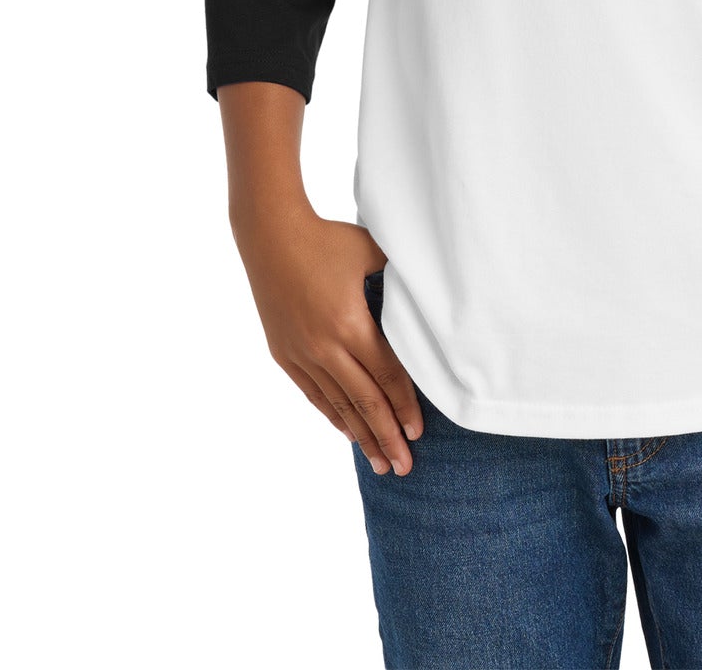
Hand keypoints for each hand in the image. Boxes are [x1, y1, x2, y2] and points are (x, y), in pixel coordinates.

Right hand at [234, 207, 423, 474]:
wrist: (270, 235)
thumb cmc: (327, 238)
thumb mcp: (370, 252)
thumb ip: (399, 275)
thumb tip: (431, 287)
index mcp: (351, 324)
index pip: (386, 377)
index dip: (405, 407)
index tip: (419, 433)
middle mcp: (326, 346)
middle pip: (365, 402)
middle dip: (388, 437)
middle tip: (407, 467)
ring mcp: (302, 353)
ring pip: (338, 405)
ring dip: (361, 436)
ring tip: (381, 463)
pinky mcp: (284, 354)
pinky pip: (314, 394)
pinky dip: (333, 415)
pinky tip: (348, 433)